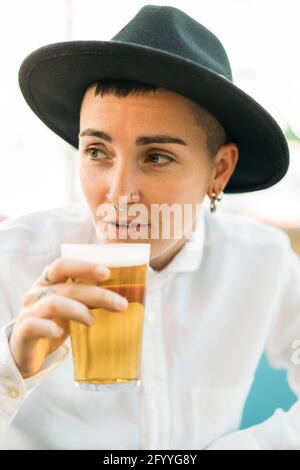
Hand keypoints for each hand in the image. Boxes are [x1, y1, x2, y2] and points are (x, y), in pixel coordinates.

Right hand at [9, 257, 127, 378]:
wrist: (26, 352)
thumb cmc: (53, 324)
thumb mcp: (71, 307)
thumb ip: (88, 299)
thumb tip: (122, 297)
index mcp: (48, 282)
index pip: (63, 265)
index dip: (84, 267)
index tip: (107, 273)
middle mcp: (37, 293)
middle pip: (68, 287)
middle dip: (97, 294)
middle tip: (120, 304)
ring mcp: (28, 311)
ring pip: (54, 304)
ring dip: (78, 310)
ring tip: (93, 321)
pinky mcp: (22, 331)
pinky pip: (34, 325)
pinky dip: (49, 328)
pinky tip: (60, 333)